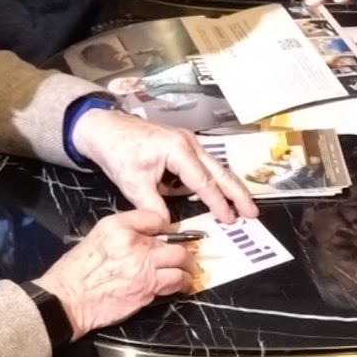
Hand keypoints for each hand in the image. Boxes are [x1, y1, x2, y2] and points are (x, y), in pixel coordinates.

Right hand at [32, 208, 191, 332]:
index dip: (165, 227)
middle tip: (187, 256)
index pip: (155, 217)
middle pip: (176, 243)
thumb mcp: (95, 237)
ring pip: (181, 263)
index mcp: (119, 227)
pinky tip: (180, 286)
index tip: (168, 235)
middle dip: (185, 251)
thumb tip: (146, 235)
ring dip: (188, 269)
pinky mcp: (149, 289)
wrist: (68, 299)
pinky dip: (181, 284)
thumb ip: (122, 231)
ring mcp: (145, 268)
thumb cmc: (76, 271)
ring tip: (188, 272)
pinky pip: (175, 283)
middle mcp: (135, 244)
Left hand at [69, 106, 258, 222]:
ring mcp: (187, 142)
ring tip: (240, 206)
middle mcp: (189, 143)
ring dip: (227, 187)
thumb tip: (170, 228)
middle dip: (238, 193)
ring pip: (215, 167)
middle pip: (220, 171)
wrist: (104, 128)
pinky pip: (202, 165)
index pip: (204, 182)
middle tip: (253, 213)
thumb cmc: (118, 152)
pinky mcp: (182, 145)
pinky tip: (215, 195)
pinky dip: (211, 180)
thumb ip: (154, 208)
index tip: (230, 220)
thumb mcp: (134, 185)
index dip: (219, 203)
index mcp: (178, 150)